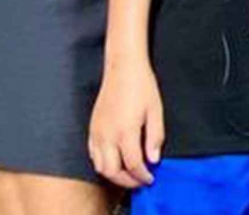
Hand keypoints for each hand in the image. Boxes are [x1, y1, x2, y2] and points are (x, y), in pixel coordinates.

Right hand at [89, 63, 164, 188]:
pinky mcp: (92, 128)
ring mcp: (97, 132)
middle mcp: (107, 135)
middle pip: (113, 171)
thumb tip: (153, 159)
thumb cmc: (142, 86)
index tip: (151, 179)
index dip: (142, 176)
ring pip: (100, 166)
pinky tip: (115, 160)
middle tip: (140, 181)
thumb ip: (155, 137)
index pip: (133, 165)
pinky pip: (92, 154)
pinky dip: (102, 164)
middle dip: (127, 181)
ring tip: (129, 174)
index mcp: (125, 131)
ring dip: (114, 175)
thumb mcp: (156, 110)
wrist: (123, 67)